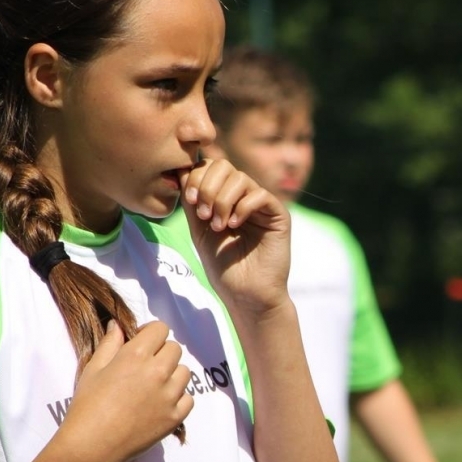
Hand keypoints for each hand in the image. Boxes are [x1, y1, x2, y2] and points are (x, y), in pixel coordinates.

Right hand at [55, 321, 192, 461]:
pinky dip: (178, 398)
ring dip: (172, 374)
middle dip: (162, 353)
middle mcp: (158, 371)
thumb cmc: (87, 405)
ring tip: (154, 386)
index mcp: (136, 355)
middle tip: (146, 367)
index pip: (160, 329)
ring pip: (185, 372)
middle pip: (175, 349)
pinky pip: (188, 398)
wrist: (93, 445)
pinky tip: (160, 404)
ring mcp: (170, 395)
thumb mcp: (93, 369)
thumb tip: (118, 325)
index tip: (141, 344)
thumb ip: (110, 344)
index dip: (150, 333)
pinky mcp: (176, 416)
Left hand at [182, 158, 291, 319]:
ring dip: (222, 200)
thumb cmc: (224, 268)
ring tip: (218, 226)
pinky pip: (260, 195)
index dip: (197, 177)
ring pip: (240, 178)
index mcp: (225, 198)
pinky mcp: (278, 215)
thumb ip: (192, 202)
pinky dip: (242, 207)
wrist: (246, 295)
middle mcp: (244, 197)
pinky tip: (234, 226)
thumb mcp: (199, 231)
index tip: (189, 201)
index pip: (211, 168)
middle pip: (224, 166)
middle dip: (208, 186)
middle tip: (204, 214)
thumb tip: (182, 171)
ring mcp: (262, 205)